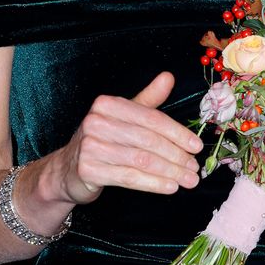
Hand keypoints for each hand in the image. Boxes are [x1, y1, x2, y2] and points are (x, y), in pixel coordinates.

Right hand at [49, 72, 202, 205]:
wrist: (67, 169)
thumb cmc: (102, 141)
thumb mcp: (124, 116)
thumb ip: (148, 99)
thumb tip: (168, 77)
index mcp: (108, 104)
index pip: (151, 118)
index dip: (177, 133)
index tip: (196, 146)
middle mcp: (96, 121)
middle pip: (147, 140)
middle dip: (176, 155)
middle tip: (195, 167)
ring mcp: (90, 146)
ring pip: (141, 160)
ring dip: (169, 171)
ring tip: (188, 179)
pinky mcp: (88, 169)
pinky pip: (128, 177)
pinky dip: (153, 183)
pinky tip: (169, 187)